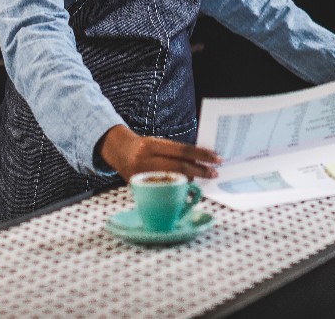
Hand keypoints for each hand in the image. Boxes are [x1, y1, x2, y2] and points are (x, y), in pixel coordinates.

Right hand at [96, 125, 221, 181]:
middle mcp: (144, 160)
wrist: (119, 152)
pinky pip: (163, 190)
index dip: (201, 155)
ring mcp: (141, 176)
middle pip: (179, 167)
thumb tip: (200, 162)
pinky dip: (176, 189)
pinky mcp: (140, 188)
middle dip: (200, 171)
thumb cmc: (144, 147)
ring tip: (201, 178)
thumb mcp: (157, 144)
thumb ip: (175, 152)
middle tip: (214, 173)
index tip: (216, 159)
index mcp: (150, 145)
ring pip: (172, 180)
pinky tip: (185, 188)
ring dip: (190, 181)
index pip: (181, 150)